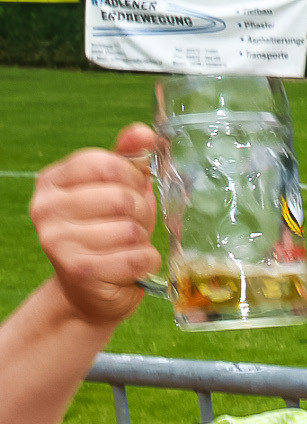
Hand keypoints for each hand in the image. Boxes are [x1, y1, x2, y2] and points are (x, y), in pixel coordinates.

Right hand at [29, 125, 160, 325]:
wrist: (90, 290)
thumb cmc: (107, 232)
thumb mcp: (118, 190)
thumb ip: (129, 159)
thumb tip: (145, 133)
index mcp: (52, 181)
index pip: (107, 164)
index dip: (132, 179)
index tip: (131, 192)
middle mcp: (45, 208)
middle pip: (122, 198)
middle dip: (142, 213)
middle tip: (132, 226)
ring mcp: (57, 240)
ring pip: (131, 230)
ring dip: (142, 241)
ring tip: (128, 247)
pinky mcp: (79, 270)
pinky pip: (136, 257)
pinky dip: (145, 262)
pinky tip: (132, 265)